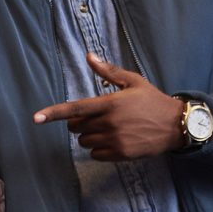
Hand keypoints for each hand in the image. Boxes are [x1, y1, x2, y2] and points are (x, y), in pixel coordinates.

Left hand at [34, 54, 187, 160]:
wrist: (176, 125)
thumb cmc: (153, 101)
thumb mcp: (134, 82)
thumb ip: (108, 72)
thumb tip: (88, 57)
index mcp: (110, 103)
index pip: (75, 109)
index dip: (53, 113)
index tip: (36, 118)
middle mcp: (110, 123)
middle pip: (77, 127)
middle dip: (80, 123)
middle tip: (97, 118)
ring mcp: (116, 140)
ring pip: (85, 141)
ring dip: (90, 136)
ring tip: (108, 129)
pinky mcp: (121, 154)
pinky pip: (96, 154)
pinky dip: (99, 149)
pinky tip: (113, 141)